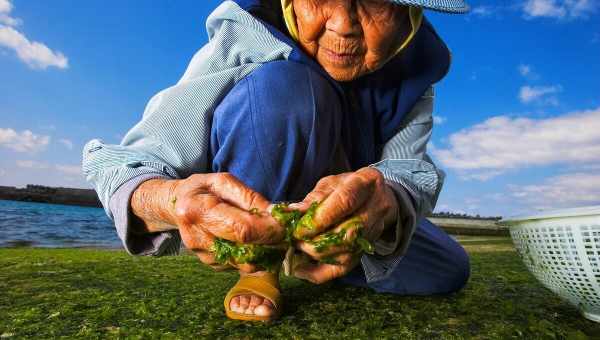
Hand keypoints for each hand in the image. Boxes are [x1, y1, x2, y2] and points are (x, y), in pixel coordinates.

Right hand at [132, 173, 284, 271]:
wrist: (177, 205)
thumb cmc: (204, 189)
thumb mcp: (224, 182)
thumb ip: (250, 198)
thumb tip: (276, 214)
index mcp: (198, 211)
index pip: (242, 229)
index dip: (269, 229)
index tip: (286, 225)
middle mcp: (197, 238)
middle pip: (245, 250)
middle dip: (271, 243)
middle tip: (284, 232)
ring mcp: (202, 255)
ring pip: (246, 263)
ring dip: (265, 252)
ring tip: (269, 235)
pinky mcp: (210, 265)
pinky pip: (240, 265)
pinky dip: (253, 255)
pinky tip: (253, 241)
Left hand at [290, 167, 397, 283]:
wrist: (376, 198)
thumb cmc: (348, 187)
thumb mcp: (331, 183)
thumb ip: (314, 197)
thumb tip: (294, 212)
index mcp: (365, 183)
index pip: (344, 202)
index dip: (320, 219)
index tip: (299, 228)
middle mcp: (375, 208)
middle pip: (347, 233)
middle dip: (315, 241)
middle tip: (294, 240)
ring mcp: (374, 232)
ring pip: (345, 254)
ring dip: (316, 255)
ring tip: (297, 248)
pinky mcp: (366, 250)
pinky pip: (344, 269)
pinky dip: (319, 273)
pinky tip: (300, 269)